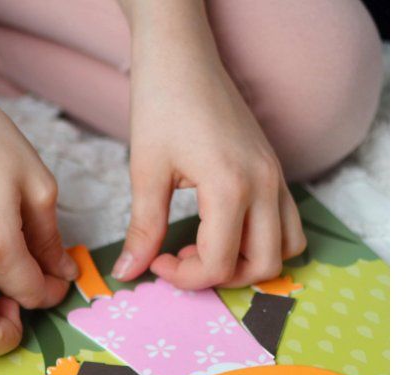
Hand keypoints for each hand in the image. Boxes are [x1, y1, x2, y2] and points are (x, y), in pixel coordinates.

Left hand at [114, 0, 305, 288]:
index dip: (184, 278)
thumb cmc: (162, 105)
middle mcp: (265, 184)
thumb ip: (142, 229)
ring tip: (204, 246)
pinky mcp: (275, 170)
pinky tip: (220, 228)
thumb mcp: (145, 171)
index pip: (219, 264)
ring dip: (247, 262)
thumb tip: (126, 273)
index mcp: (231, 187)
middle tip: (181, 259)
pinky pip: (287, 223)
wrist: (183, 57)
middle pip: (262, 266)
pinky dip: (261, 241)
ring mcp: (276, 177)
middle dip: (220, 277)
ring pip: (285, 248)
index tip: (156, 260)